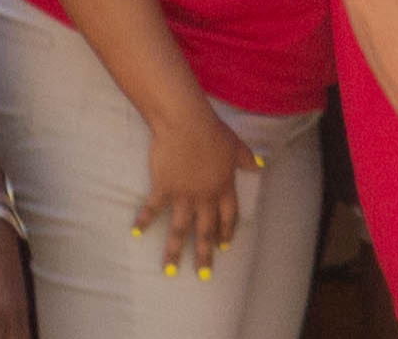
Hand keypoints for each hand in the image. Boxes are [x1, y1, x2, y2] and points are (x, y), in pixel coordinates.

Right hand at [137, 102, 258, 276]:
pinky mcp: (164, 188)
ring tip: (170, 271)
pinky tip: (137, 233)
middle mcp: (204, 196)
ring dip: (175, 251)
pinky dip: (144, 221)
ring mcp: (183, 195)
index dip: (226, 231)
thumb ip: (246, 159)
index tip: (224, 247)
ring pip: (180, 229)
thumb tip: (260, 165)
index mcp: (223, 187)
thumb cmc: (213, 131)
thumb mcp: (236, 145)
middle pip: (205, 230)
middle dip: (204, 254)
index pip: (228, 216)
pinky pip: (153, 209)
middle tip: (203, 274)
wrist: (186, 124)